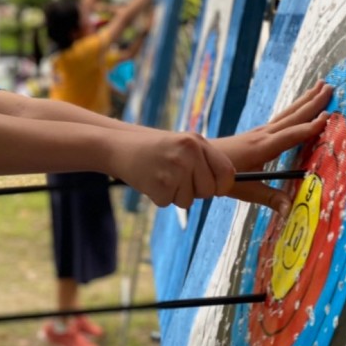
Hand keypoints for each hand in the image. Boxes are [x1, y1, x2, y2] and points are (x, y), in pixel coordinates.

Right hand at [108, 128, 235, 210]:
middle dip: (195, 191)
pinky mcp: (161, 185)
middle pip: (209, 191)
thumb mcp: (183, 145)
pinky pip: (170, 203)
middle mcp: (188, 154)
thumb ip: (204, 161)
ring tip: (161, 176)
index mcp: (197, 142)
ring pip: (189, 200)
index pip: (226, 172)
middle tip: (177, 178)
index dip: (222, 185)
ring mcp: (174, 169)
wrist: (119, 147)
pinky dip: (160, 197)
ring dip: (175, 195)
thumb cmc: (155, 149)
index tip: (215, 188)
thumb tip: (226, 187)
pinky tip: (150, 181)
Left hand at [213, 80, 332, 213]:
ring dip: (305, 100)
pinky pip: (281, 118)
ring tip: (320, 85)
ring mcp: (261, 131)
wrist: (201, 159)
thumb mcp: (245, 190)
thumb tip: (289, 210)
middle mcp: (264, 135)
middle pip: (293, 116)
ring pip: (288, 113)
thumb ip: (270, 199)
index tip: (328, 117)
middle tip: (330, 87)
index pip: (291, 134)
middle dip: (312, 102)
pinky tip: (299, 107)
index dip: (310, 127)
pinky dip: (294, 109)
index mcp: (263, 147)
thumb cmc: (223, 175)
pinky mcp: (258, 132)